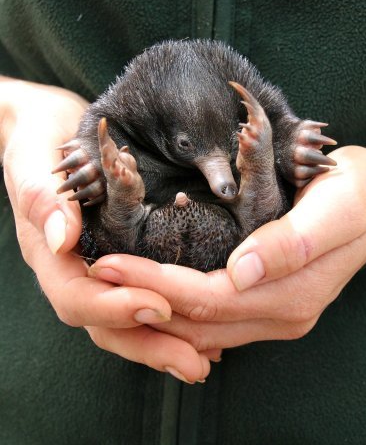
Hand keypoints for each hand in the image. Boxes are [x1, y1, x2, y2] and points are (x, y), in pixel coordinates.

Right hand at [0, 78, 216, 381]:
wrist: (47, 127)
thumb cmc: (37, 138)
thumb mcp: (33, 158)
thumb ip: (43, 198)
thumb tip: (62, 239)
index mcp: (49, 251)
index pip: (76, 296)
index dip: (113, 307)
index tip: (156, 306)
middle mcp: (74, 267)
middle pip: (104, 324)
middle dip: (148, 344)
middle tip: (195, 365)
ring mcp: (96, 265)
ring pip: (124, 320)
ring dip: (163, 342)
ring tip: (206, 361)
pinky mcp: (121, 256)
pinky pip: (140, 295)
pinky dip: (168, 317)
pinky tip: (202, 327)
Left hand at [88, 145, 365, 351]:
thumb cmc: (356, 193)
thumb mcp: (334, 207)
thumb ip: (293, 242)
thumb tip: (242, 272)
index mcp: (291, 295)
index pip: (206, 300)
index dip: (153, 285)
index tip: (107, 263)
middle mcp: (280, 314)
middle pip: (195, 320)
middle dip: (139, 298)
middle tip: (91, 271)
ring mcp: (274, 313)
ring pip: (200, 326)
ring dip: (152, 305)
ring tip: (108, 281)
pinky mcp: (269, 302)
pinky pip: (214, 316)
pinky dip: (177, 304)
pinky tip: (151, 287)